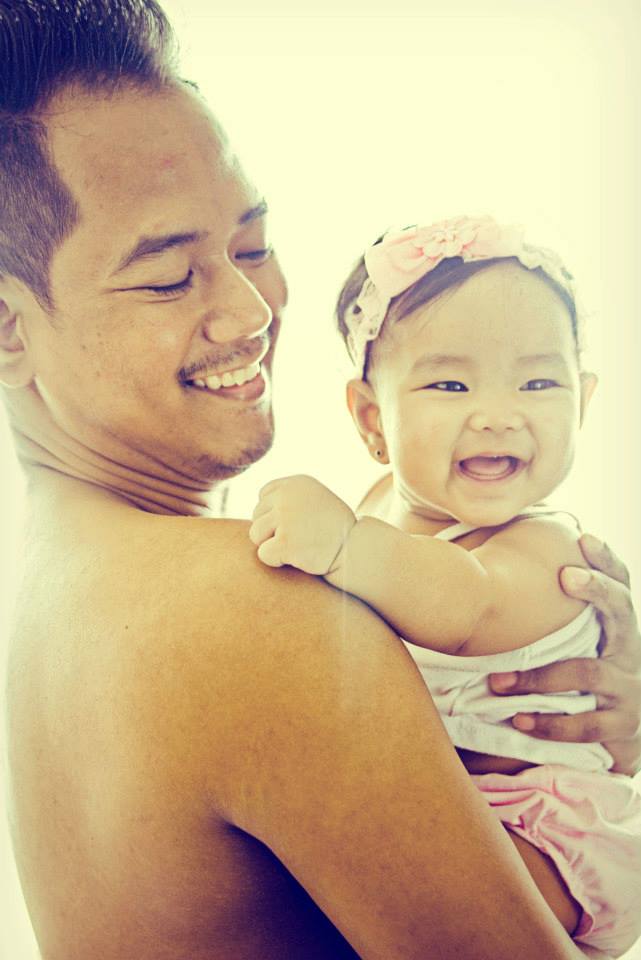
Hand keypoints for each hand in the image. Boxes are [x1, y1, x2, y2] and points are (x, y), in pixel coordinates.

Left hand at [249, 475, 355, 574]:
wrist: (356, 550)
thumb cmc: (335, 530)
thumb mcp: (316, 500)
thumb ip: (290, 498)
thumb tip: (259, 505)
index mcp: (296, 483)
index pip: (264, 495)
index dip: (274, 514)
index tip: (295, 524)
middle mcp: (288, 495)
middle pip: (257, 515)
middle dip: (272, 530)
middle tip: (299, 537)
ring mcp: (286, 517)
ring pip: (256, 534)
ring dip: (272, 545)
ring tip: (298, 546)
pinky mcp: (285, 542)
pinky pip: (263, 554)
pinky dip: (276, 561)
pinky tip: (298, 558)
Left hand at [489, 534, 640, 774]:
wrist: (623, 734)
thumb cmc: (586, 674)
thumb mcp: (582, 641)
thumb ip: (553, 611)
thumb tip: (499, 563)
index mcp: (618, 628)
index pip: (621, 584)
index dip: (606, 560)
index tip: (584, 538)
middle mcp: (630, 651)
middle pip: (623, 611)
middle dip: (597, 590)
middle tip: (566, 575)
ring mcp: (629, 688)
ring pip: (588, 673)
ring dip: (539, 677)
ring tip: (499, 680)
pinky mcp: (622, 727)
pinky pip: (587, 725)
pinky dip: (551, 724)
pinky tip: (519, 721)